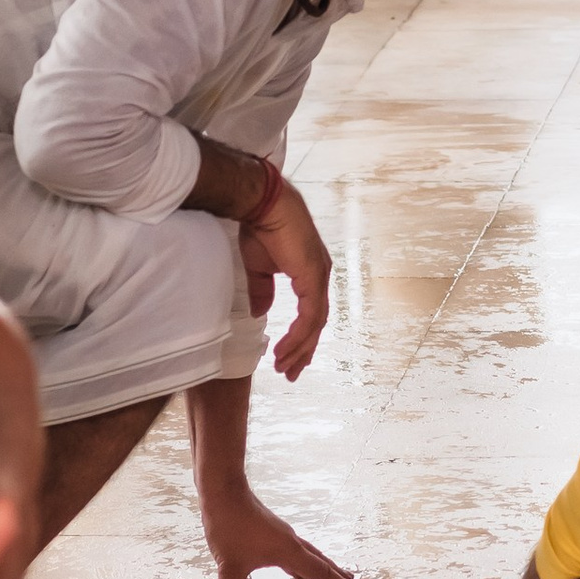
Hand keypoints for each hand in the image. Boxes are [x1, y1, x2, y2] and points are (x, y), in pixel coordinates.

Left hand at [203, 486, 364, 578]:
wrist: (224, 493)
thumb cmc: (231, 526)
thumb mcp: (229, 565)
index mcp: (289, 551)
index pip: (320, 572)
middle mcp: (291, 543)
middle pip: (321, 561)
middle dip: (338, 575)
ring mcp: (282, 536)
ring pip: (310, 555)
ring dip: (323, 567)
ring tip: (333, 576)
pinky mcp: (272, 532)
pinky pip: (297, 551)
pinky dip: (304, 562)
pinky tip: (295, 568)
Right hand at [240, 176, 332, 375]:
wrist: (262, 205)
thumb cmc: (261, 228)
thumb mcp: (259, 268)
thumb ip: (262, 292)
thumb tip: (261, 314)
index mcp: (310, 273)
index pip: (311, 313)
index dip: (301, 337)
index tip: (288, 357)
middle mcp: (320, 276)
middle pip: (317, 323)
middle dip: (304, 350)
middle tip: (291, 373)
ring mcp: (320, 276)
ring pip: (316, 323)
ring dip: (300, 348)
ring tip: (285, 367)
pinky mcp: (314, 277)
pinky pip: (311, 315)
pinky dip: (299, 336)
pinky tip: (286, 350)